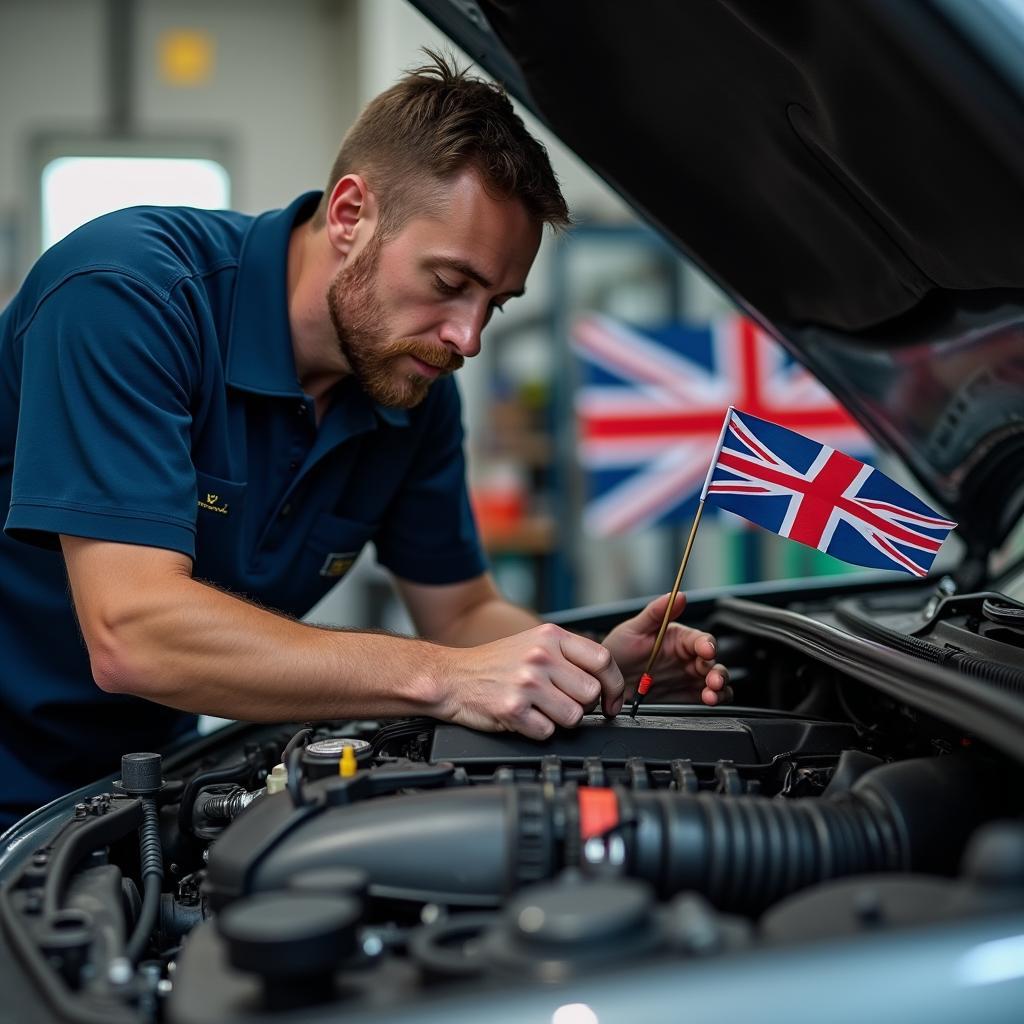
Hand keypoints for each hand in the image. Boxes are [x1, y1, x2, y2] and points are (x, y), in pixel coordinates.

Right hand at [434, 623, 624, 739]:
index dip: (614, 685)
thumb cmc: (495, 664)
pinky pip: (547, 732)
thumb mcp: (535, 643)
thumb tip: (605, 680)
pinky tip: (524, 717)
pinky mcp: (513, 708)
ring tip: (540, 709)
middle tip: (562, 703)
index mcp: (551, 636)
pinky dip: (538, 731)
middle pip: (591, 693)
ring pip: (574, 716)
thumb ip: (569, 655)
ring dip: (560, 720)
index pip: (603, 659)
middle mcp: (540, 656)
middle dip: (582, 705)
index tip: (611, 700)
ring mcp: (527, 682)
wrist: (452, 677)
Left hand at [602, 593, 730, 706]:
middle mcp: (687, 657)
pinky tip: (710, 700)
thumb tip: (677, 595)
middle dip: (717, 671)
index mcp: (678, 638)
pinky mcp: (686, 695)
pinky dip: (716, 699)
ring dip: (720, 687)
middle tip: (713, 681)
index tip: (706, 651)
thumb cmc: (619, 650)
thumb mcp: (634, 629)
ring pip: (716, 680)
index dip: (706, 645)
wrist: (606, 679)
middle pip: (713, 662)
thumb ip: (656, 612)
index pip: (700, 639)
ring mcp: (688, 677)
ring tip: (712, 694)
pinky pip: (709, 697)